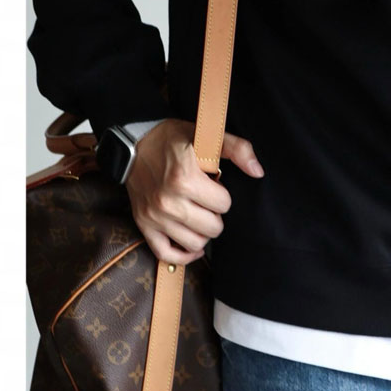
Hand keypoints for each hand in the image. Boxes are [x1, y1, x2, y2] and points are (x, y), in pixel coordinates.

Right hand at [124, 117, 264, 265]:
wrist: (132, 146)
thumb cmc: (170, 139)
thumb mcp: (205, 135)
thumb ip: (236, 149)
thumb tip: (257, 172)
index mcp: (185, 179)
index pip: (224, 204)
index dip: (223, 195)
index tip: (214, 186)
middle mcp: (169, 202)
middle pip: (212, 227)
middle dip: (215, 214)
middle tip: (207, 201)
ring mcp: (155, 216)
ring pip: (194, 243)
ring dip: (202, 232)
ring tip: (199, 216)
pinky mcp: (144, 226)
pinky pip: (167, 255)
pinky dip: (183, 255)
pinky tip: (193, 244)